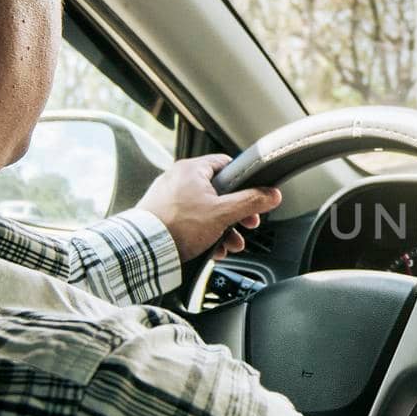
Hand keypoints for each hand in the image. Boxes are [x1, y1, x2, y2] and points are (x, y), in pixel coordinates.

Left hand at [136, 154, 281, 261]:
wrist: (144, 250)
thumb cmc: (179, 226)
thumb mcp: (223, 213)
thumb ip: (250, 202)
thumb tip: (272, 194)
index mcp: (191, 169)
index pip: (226, 165)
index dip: (244, 182)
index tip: (254, 198)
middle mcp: (178, 179)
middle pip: (218, 192)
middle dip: (235, 214)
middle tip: (246, 225)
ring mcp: (168, 197)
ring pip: (205, 210)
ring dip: (222, 228)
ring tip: (230, 245)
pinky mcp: (162, 215)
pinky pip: (190, 221)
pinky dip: (203, 234)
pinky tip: (212, 249)